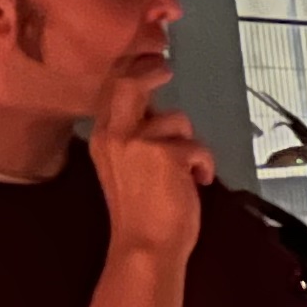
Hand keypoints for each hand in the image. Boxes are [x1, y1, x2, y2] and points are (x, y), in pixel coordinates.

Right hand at [86, 68, 211, 267]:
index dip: (130, 72)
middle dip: (149, 71)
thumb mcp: (126, 168)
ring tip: (188, 173)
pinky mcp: (166, 153)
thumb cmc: (141, 214)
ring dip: (191, 144)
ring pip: (177, 120)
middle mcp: (114, 135)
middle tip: (165, 67)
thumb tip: (156, 118)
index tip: (147, 61)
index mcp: (102, 139)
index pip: (110, 93)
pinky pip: (198, 146)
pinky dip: (204, 165)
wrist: (145, 245)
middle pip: (129, 84)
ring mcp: (139, 142)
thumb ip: (134, 139)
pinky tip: (197, 183)